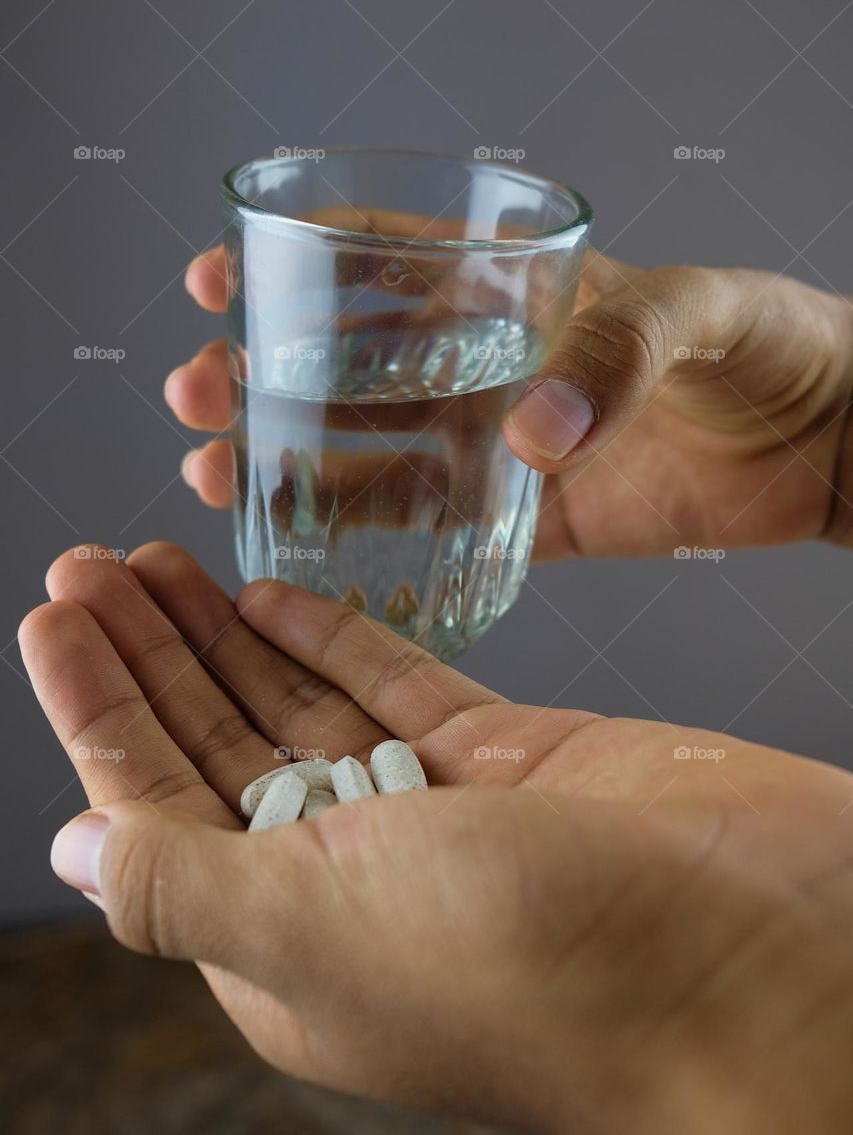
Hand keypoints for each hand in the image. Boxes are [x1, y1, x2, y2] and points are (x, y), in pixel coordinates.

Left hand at [20, 543, 852, 1132]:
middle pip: (222, 746)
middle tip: (95, 559)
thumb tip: (72, 857)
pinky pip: (401, 690)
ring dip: (227, 636)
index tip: (53, 611)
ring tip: (160, 556)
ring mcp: (440, 816)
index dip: (97, 706)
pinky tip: (275, 593)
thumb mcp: (322, 926)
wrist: (756, 956)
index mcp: (289, 940)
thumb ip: (186, 887)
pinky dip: (337, 640)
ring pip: (304, 708)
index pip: (154, 803)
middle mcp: (357, 881)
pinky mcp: (515, 759)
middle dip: (151, 654)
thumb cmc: (539, 967)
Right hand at [168, 245, 852, 555]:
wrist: (833, 439)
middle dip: (262, 369)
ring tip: (213, 466)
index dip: (296, 265)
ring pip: (372, 454)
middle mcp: (493, 368)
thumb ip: (617, 353)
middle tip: (199, 386)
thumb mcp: (696, 311)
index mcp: (516, 294)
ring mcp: (505, 447)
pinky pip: (434, 531)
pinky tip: (300, 543)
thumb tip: (528, 433)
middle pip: (350, 366)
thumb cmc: (775, 343)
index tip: (216, 276)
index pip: (385, 263)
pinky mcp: (536, 521)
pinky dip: (366, 540)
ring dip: (288, 457)